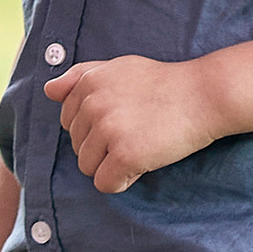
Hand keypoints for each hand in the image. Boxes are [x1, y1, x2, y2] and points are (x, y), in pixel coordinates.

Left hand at [42, 53, 219, 193]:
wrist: (203, 95)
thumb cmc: (162, 84)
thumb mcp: (118, 68)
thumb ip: (80, 77)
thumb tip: (49, 91)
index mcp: (88, 82)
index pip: (68, 122)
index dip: (94, 128)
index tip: (122, 120)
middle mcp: (92, 104)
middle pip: (77, 146)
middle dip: (102, 147)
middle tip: (136, 132)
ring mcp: (108, 129)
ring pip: (87, 167)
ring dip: (110, 165)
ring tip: (139, 146)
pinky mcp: (125, 154)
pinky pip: (105, 183)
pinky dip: (121, 181)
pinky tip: (141, 164)